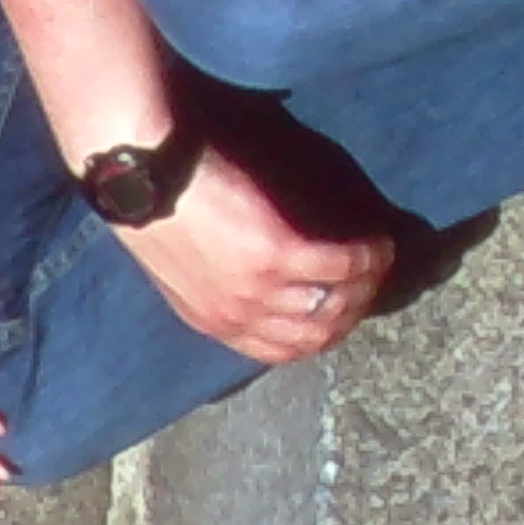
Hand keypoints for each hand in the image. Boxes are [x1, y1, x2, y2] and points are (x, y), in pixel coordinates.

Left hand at [113, 144, 392, 366]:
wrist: (141, 173)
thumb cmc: (156, 204)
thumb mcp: (182, 264)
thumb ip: (219, 283)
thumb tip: (261, 280)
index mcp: (210, 322)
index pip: (280, 351)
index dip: (320, 333)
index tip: (342, 309)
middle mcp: (236, 316)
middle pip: (315, 335)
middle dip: (352, 313)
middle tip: (373, 282)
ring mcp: (256, 289)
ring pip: (333, 304)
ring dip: (368, 284)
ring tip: (382, 259)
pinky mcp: (274, 253)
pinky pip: (339, 267)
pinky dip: (366, 257)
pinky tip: (377, 244)